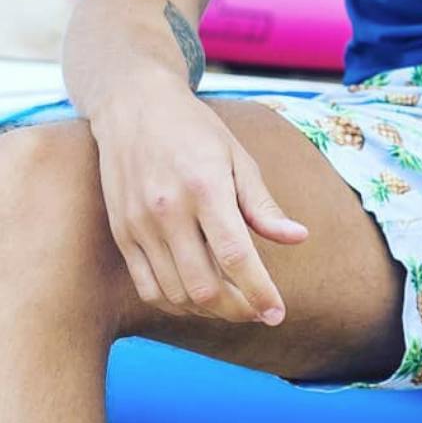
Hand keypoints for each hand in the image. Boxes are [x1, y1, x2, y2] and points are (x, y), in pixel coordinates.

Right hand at [90, 81, 308, 324]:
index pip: (235, 257)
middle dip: (237, 309)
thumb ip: (263, 205)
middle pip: (204, 286)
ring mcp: (139, 226)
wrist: (135, 108)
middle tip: (260, 312)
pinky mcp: (122, 235)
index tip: (278, 314)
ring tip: (235, 304)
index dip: (259, 291)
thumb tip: (298, 238)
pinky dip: (176, 303)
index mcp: (206, 189)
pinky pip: (148, 287)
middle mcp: (169, 212)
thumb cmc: (196, 131)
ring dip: (209, 310)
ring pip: (176, 293)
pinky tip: (199, 299)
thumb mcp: (238, 157)